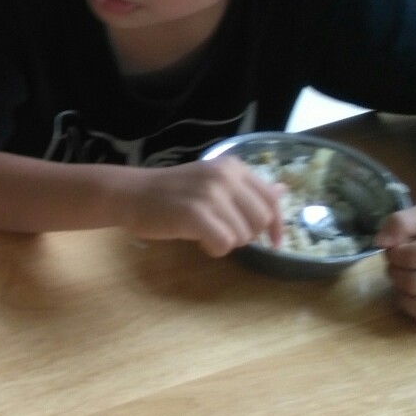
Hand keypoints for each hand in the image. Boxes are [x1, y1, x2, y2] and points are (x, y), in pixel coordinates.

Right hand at [123, 158, 284, 256]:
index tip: (275, 243)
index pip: (271, 199)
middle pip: (260, 220)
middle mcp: (225, 176)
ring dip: (226, 242)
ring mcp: (210, 194)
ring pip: (243, 236)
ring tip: (205, 234)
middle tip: (223, 233)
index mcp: (233, 166)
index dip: (277, 225)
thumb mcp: (214, 182)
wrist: (133, 194)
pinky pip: (224, 244)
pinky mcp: (196, 214)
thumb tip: (282, 191)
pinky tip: (200, 241)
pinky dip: (214, 249)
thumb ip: (247, 188)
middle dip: (246, 235)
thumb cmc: (173, 192)